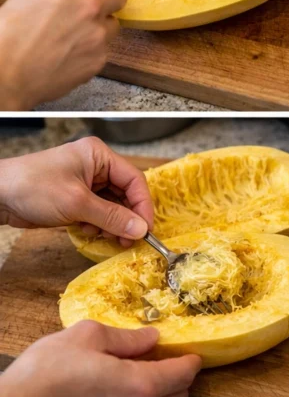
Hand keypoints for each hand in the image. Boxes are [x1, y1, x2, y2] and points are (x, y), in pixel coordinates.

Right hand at [0, 0, 125, 109]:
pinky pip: (104, 49)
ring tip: (78, 35)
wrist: (9, 71)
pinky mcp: (100, 59)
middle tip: (94, 7)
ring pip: (113, 24)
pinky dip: (92, 50)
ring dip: (101, 26)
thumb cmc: (11, 32)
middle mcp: (90, 4)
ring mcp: (99, 34)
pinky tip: (72, 54)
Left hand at [0, 136, 152, 244]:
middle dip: (128, 218)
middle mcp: (95, 166)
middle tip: (129, 240)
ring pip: (114, 207)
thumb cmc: (34, 187)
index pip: (134, 180)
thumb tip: (142, 230)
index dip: (143, 206)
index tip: (146, 230)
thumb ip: (112, 217)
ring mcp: (85, 183)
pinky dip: (99, 225)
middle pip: (126, 194)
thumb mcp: (77, 204)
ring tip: (109, 238)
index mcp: (98, 155)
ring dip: (113, 224)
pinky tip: (88, 231)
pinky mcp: (76, 198)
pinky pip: (99, 213)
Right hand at [0, 322, 201, 396]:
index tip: (194, 348)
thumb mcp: (89, 336)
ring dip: (168, 384)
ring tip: (156, 359)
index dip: (191, 359)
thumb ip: (126, 338)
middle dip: (183, 373)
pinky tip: (135, 372)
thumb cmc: (48, 369)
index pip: (181, 374)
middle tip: (177, 351)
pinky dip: (150, 391)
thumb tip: (151, 336)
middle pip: (179, 393)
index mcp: (139, 383)